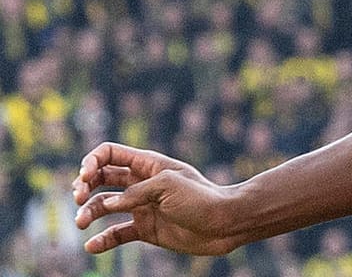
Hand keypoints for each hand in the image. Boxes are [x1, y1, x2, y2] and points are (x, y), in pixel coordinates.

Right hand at [73, 143, 245, 255]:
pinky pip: (117, 234)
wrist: (225, 224)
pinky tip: (92, 246)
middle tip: (77, 199)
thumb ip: (134, 194)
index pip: (110, 154)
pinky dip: (102, 240)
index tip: (85, 177)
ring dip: (88, 213)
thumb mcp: (167, 187)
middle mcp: (142, 184)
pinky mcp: (146, 229)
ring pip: (104, 206)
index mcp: (149, 164)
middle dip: (83, 186)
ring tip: (81, 223)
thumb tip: (106, 206)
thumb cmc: (201, 198)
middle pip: (101, 179)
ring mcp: (143, 206)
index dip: (91, 162)